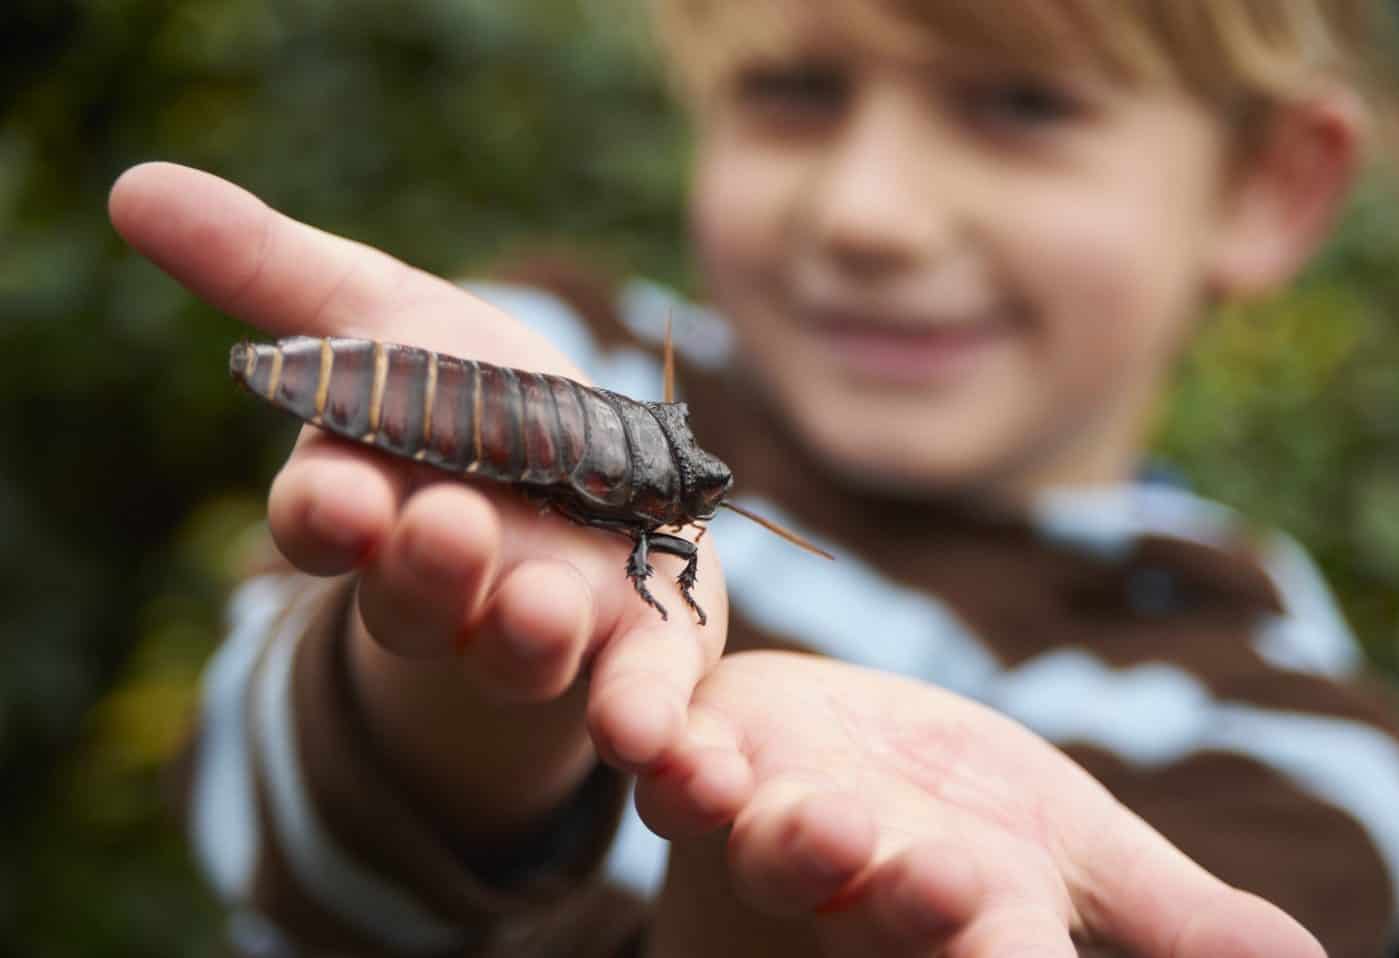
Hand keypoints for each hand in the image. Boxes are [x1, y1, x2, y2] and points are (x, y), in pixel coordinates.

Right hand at [109, 162, 748, 840]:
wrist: (590, 471)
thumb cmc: (472, 394)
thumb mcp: (384, 316)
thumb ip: (273, 268)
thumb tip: (130, 186)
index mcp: (376, 508)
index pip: (324, 524)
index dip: (325, 516)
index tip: (336, 495)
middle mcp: (445, 588)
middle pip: (416, 597)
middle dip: (426, 569)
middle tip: (446, 529)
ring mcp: (539, 629)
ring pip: (516, 652)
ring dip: (523, 638)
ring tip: (543, 605)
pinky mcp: (635, 654)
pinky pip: (633, 704)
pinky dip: (645, 728)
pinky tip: (660, 745)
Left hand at [641, 652, 1323, 957]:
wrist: (837, 754)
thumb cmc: (966, 818)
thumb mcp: (1081, 856)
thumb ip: (1174, 918)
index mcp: (970, 920)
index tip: (1018, 953)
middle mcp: (863, 892)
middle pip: (890, 915)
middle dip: (917, 910)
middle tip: (953, 888)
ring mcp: (773, 829)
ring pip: (779, 849)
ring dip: (801, 842)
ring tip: (834, 825)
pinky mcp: (704, 758)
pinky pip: (674, 766)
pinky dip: (674, 759)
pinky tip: (684, 750)